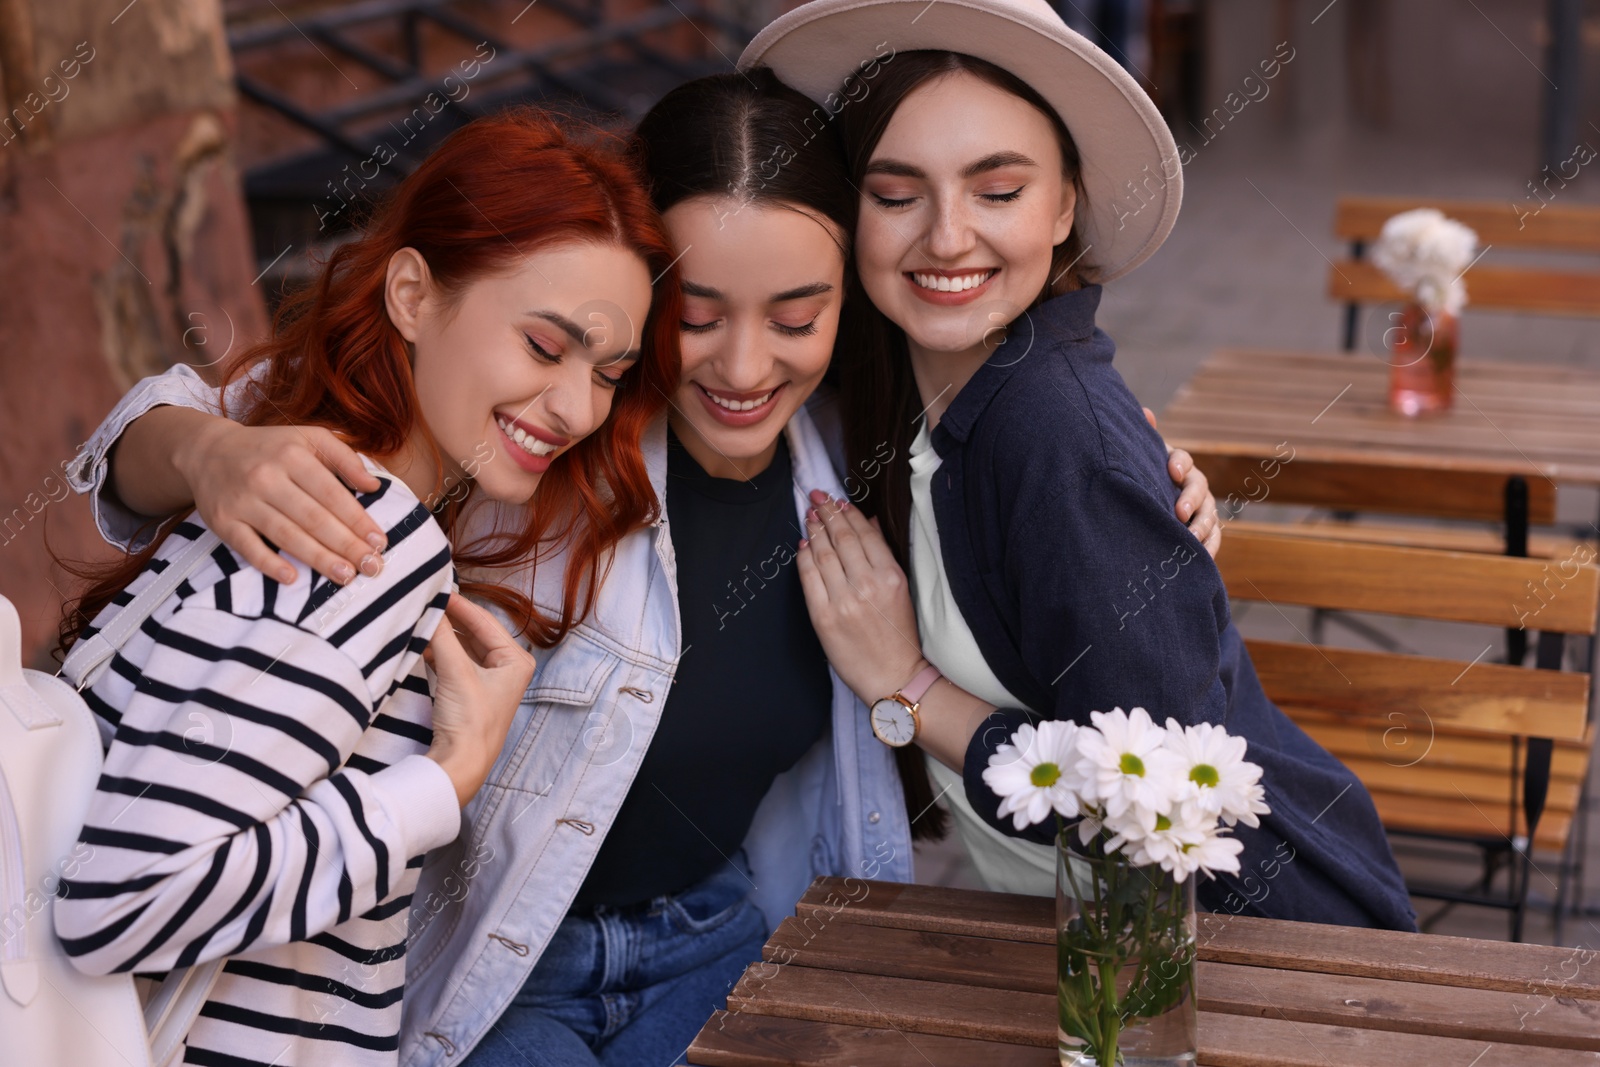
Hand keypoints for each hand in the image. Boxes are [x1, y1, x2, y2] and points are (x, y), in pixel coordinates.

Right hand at [174, 416, 387, 584]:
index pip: (331, 494)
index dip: (357, 520)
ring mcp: (243, 501)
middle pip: (313, 518)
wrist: (208, 450)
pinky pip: (248, 547)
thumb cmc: (271, 448)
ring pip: (286, 535)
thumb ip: (344, 458)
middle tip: (371, 566)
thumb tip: (374, 486)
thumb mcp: (309, 438)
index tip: (379, 541)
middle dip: (346, 545)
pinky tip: (292, 578)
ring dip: (318, 558)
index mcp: (293, 456)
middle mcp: (267, 478)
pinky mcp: (223, 521)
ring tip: (345, 576)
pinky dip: (269, 564)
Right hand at [422, 595, 536, 806]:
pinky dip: (438, 653)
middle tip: (427, 600)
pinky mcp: (469, 694)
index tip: (438, 588)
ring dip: (442, 635)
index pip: (485, 621)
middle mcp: (507, 669)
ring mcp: (488, 682)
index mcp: (516, 660)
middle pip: (474, 633)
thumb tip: (430, 603)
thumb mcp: (456, 672)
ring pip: (462, 647)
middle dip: (450, 619)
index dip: (460, 604)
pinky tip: (422, 642)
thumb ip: (443, 635)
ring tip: (421, 617)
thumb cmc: (470, 722)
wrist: (460, 765)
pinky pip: (453, 663)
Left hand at [796, 489, 925, 704]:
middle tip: (817, 497)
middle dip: (827, 513)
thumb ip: (883, 554)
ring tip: (809, 515)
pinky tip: (803, 544)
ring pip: (823, 554)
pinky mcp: (823, 616)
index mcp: (891, 576)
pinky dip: (804, 557)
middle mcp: (867, 585)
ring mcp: (843, 601)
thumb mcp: (900, 590)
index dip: (847, 514)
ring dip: (814, 530)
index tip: (838, 500)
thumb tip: (867, 522)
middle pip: (841, 539)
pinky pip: (809, 577)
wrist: (892, 676)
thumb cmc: (898, 635)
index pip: (864, 534)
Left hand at [1143, 407, 1220, 558]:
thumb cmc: (1139, 480)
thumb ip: (1142, 441)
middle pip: (1199, 488)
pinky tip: (1202, 558)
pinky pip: (1213, 540)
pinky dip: (1209, 548)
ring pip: (1209, 515)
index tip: (1172, 472)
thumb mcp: (1137, 462)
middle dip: (1192, 500)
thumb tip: (1145, 412)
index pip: (1182, 459)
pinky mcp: (1203, 532)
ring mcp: (1201, 509)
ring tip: (1190, 540)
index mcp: (1175, 465)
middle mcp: (1192, 485)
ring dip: (1202, 527)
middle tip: (1180, 513)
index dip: (1180, 463)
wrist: (1141, 509)